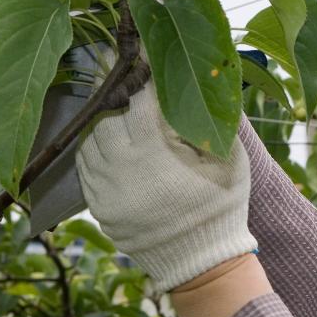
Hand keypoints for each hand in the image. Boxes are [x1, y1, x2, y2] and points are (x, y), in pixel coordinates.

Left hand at [76, 81, 256, 292]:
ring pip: (90, 139)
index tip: (145, 55)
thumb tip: (199, 78)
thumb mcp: (230, 160)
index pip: (141, 97)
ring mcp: (106, 189)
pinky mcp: (98, 207)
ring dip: (106, 123)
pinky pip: (86, 167)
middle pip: (108, 113)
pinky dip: (96, 150)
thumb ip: (212, 118)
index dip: (144, 73)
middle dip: (120, 96)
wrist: (202, 261)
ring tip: (123, 115)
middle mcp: (122, 168)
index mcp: (154, 152)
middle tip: (130, 83)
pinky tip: (113, 145)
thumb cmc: (222, 206)